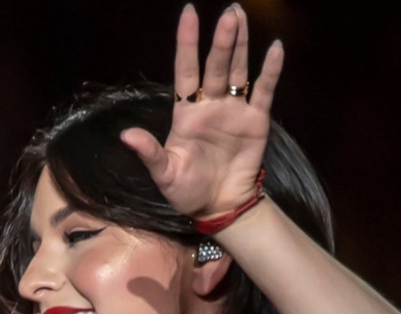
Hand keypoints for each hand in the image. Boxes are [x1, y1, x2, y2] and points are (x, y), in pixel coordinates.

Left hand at [118, 4, 283, 217]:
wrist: (219, 207)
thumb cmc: (186, 191)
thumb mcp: (164, 173)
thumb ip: (149, 153)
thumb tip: (126, 136)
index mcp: (186, 113)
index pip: (186, 69)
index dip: (187, 42)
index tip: (189, 13)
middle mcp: (209, 105)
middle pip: (214, 65)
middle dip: (221, 39)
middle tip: (229, 11)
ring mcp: (233, 110)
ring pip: (236, 70)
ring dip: (240, 44)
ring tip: (241, 16)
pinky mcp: (255, 121)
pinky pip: (263, 90)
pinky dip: (270, 70)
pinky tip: (274, 49)